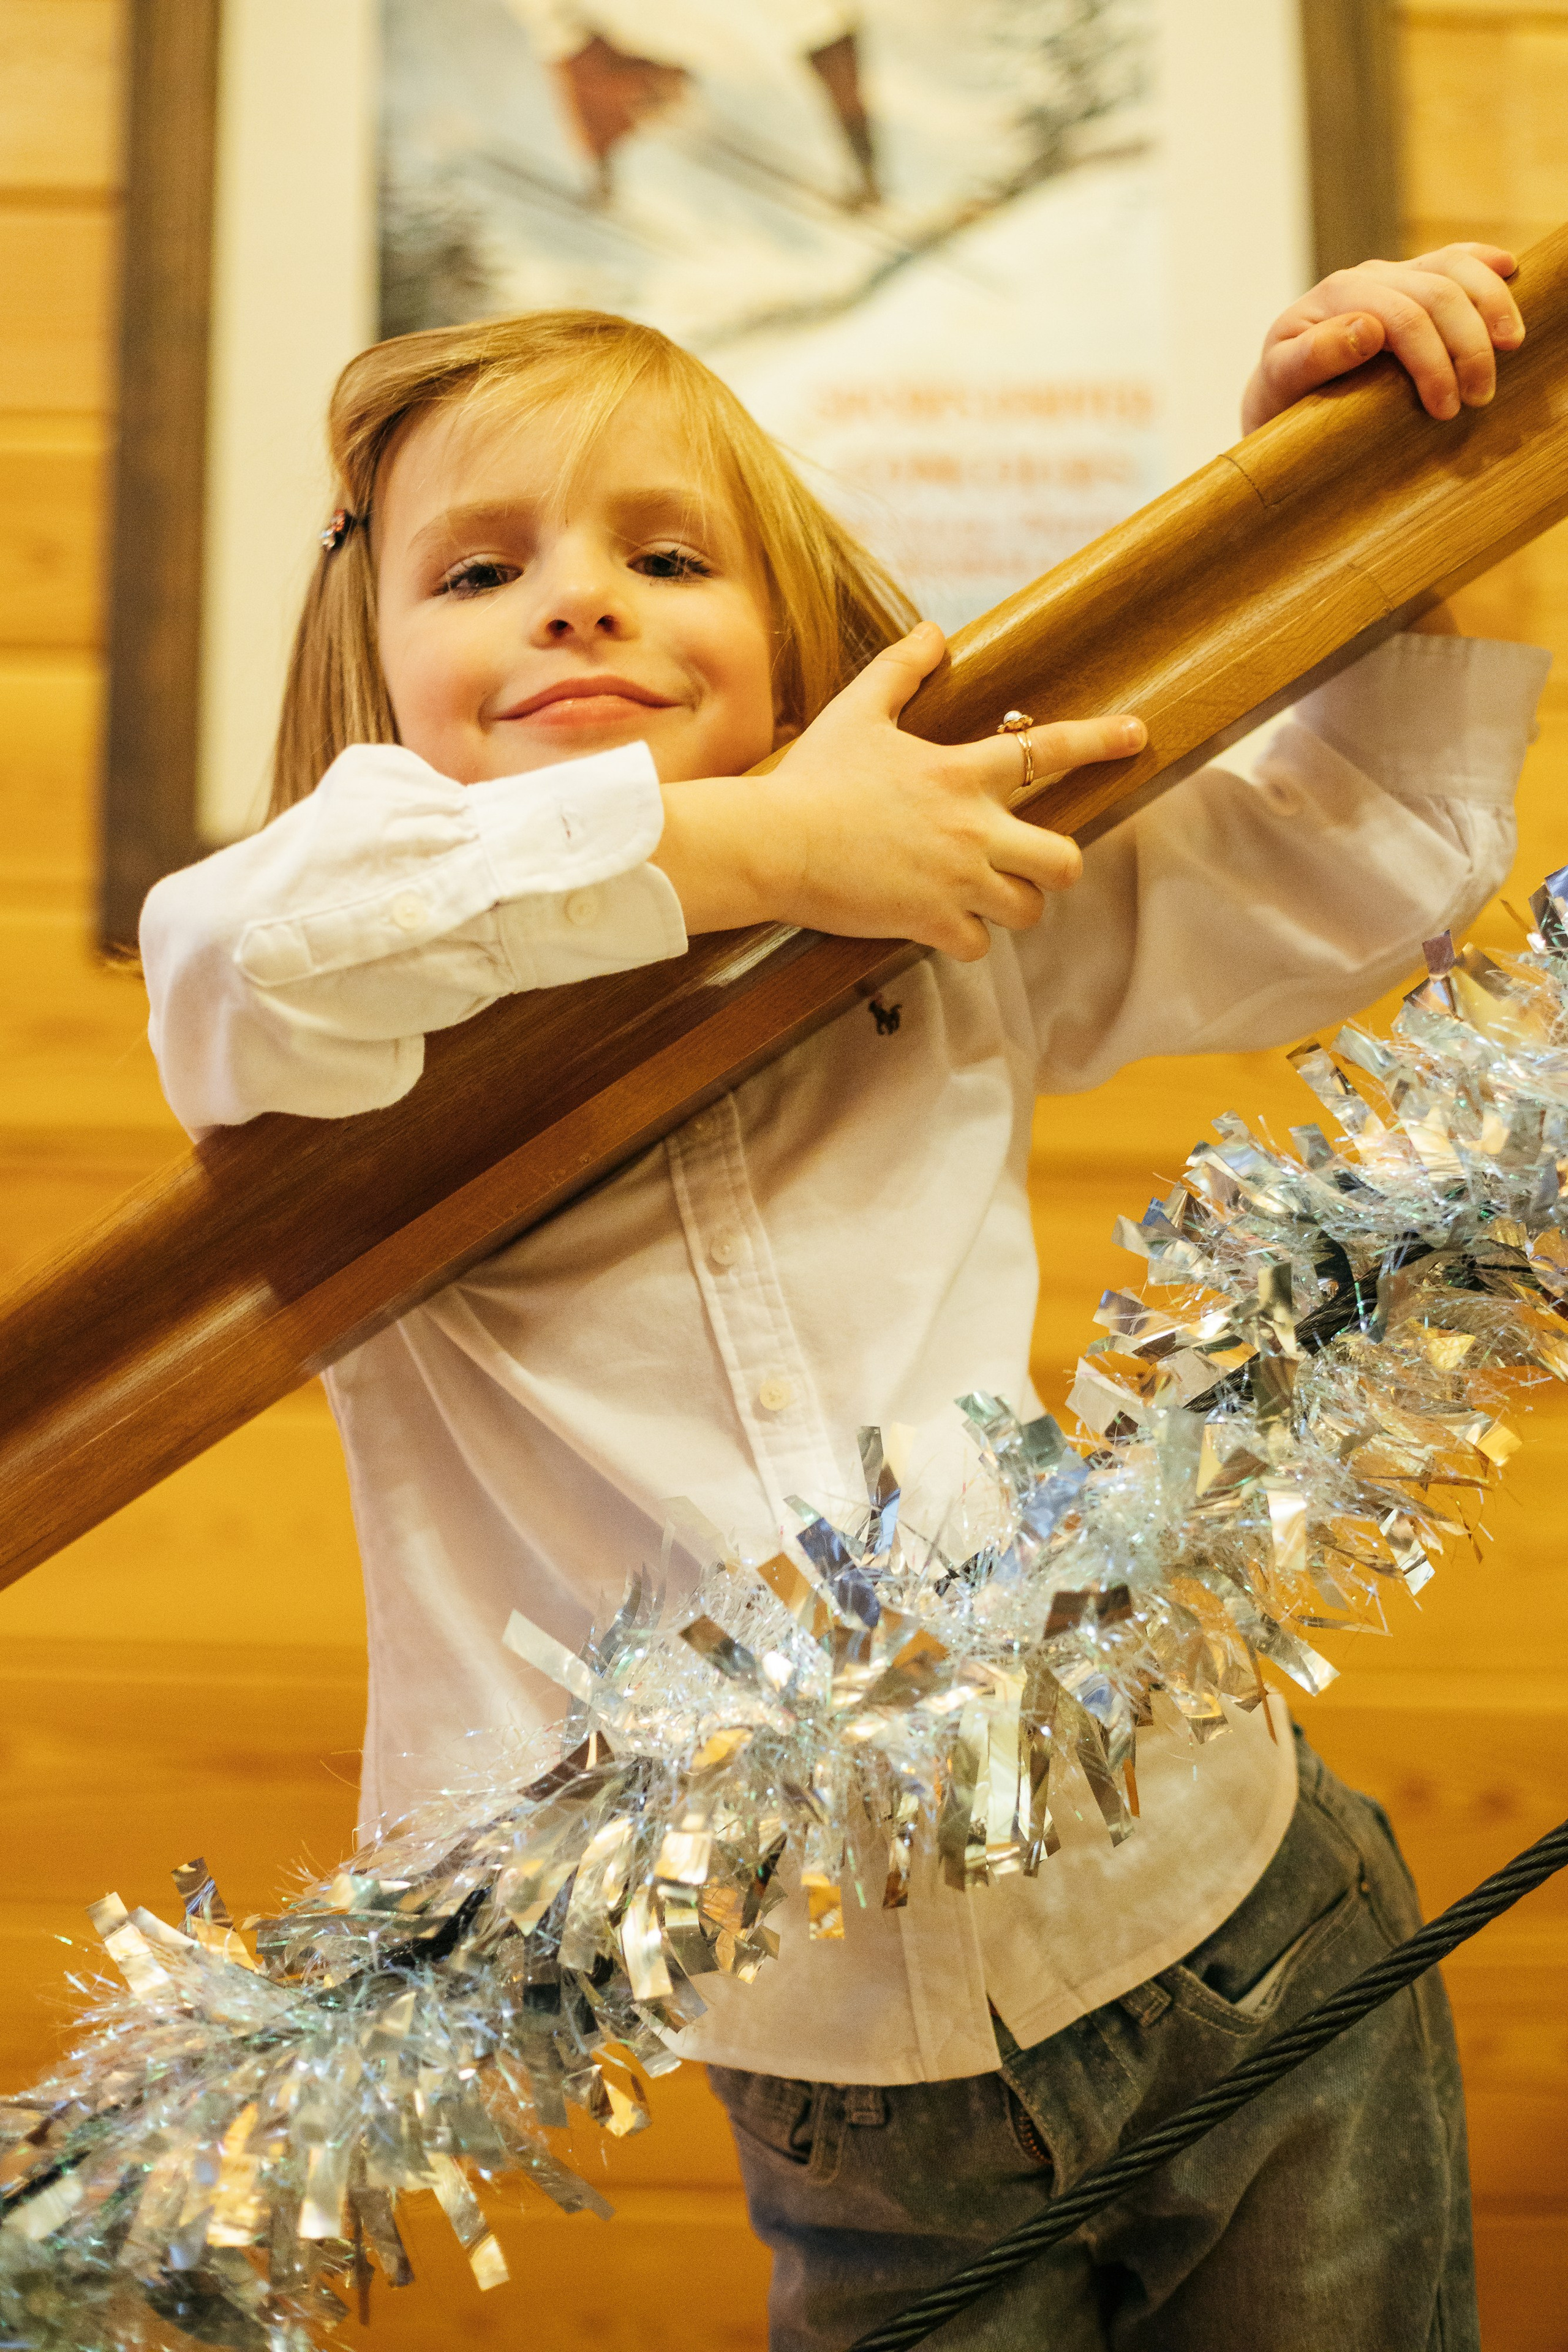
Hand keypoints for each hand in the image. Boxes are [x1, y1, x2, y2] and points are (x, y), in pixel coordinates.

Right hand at [653, 622, 1144, 959]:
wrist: (771, 844)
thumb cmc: (812, 777)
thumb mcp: (858, 711)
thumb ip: (901, 669)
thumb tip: (934, 632)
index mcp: (961, 773)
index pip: (1049, 750)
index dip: (1100, 742)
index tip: (1138, 737)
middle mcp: (973, 830)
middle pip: (1064, 860)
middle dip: (1056, 866)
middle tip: (1031, 863)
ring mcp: (956, 881)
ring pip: (1028, 909)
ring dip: (1013, 905)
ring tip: (982, 897)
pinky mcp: (930, 923)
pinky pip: (978, 945)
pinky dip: (965, 939)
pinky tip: (940, 925)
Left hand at [1241, 244, 1523, 432]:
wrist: (1279, 394)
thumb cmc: (1281, 399)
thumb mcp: (1280, 385)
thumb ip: (1313, 357)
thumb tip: (1367, 329)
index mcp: (1335, 297)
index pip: (1401, 318)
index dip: (1432, 361)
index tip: (1446, 409)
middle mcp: (1367, 277)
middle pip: (1436, 293)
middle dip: (1467, 345)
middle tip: (1480, 398)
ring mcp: (1393, 276)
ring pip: (1454, 269)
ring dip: (1490, 307)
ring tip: (1509, 348)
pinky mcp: (1412, 283)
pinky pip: (1454, 260)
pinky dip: (1485, 266)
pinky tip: (1510, 270)